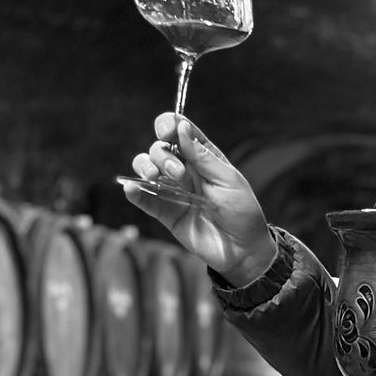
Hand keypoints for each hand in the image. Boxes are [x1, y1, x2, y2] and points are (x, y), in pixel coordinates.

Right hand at [124, 114, 276, 285]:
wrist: (243, 250)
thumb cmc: (243, 213)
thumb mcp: (229, 181)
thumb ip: (203, 157)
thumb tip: (182, 128)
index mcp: (203, 159)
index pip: (180, 132)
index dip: (169, 125)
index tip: (167, 130)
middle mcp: (186, 171)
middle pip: (160, 149)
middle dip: (163, 155)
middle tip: (179, 174)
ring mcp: (174, 191)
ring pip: (146, 167)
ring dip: (145, 166)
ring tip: (154, 177)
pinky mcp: (166, 212)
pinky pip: (144, 198)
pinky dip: (134, 191)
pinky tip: (132, 188)